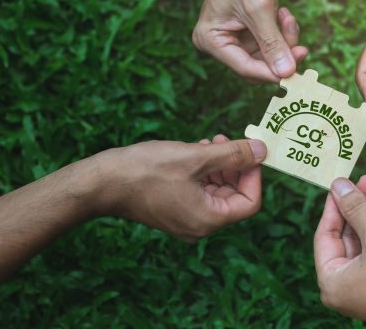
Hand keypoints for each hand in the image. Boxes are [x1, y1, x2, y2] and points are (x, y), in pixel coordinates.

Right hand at [90, 134, 265, 242]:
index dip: (254, 174)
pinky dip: (203, 172)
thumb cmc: (145, 171)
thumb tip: (262, 150)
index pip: (250, 202)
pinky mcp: (173, 210)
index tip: (249, 151)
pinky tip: (197, 150)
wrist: (103, 182)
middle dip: (235, 167)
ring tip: (210, 142)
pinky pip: (198, 192)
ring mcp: (185, 219)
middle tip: (228, 140)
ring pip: (216, 192)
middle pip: (233, 197)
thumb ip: (233, 155)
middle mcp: (199, 226)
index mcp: (208, 220)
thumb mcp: (195, 157)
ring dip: (219, 166)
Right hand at [193, 0, 307, 82]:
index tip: (294, 73)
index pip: (244, 68)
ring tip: (288, 17)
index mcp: (211, 40)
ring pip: (267, 56)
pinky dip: (282, 33)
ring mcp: (234, 38)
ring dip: (284, 40)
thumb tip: (286, 73)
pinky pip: (270, 43)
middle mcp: (220, 43)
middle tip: (302, 48)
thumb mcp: (260, 9)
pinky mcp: (248, 32)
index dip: (271, 72)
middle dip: (280, 55)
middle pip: (257, 65)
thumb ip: (272, 44)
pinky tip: (283, 13)